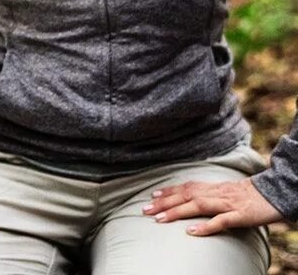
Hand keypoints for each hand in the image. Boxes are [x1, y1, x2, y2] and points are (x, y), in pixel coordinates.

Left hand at [144, 178, 281, 234]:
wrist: (275, 194)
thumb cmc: (250, 196)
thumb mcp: (227, 192)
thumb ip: (211, 194)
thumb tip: (193, 199)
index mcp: (214, 187)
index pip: (186, 187)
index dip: (168, 191)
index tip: (151, 196)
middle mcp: (217, 193)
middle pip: (186, 195)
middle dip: (164, 203)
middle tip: (144, 210)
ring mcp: (228, 203)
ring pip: (198, 206)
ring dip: (177, 212)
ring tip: (159, 220)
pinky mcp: (240, 215)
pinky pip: (221, 221)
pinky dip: (205, 226)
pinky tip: (191, 232)